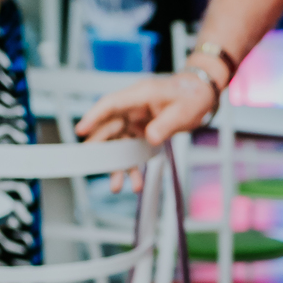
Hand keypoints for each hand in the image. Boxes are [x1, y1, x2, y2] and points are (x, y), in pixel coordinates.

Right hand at [76, 71, 219, 188]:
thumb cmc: (191, 97)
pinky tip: (136, 182)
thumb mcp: (181, 112)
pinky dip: (133, 166)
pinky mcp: (141, 130)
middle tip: (94, 166)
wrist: (200, 96)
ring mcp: (136, 120)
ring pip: (120, 143)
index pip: (111, 104)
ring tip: (117, 186)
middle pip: (110, 127)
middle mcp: (134, 107)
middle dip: (102, 149)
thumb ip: (165, 125)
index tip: (82, 130)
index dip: (95, 116)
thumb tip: (150, 137)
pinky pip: (132, 150)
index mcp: (140, 95)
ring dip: (118, 165)